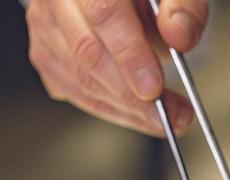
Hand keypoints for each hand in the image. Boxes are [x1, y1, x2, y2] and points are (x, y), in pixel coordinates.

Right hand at [25, 0, 208, 135]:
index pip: (103, 11)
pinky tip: (138, 114)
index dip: (129, 54)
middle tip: (171, 114)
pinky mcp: (45, 51)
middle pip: (85, 50)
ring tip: (165, 117)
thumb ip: (184, 7)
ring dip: (124, 108)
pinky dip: (109, 108)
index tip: (154, 88)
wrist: (126, 0)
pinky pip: (72, 90)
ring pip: (77, 77)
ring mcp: (45, 24)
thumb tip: (179, 36)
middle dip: (131, 94)